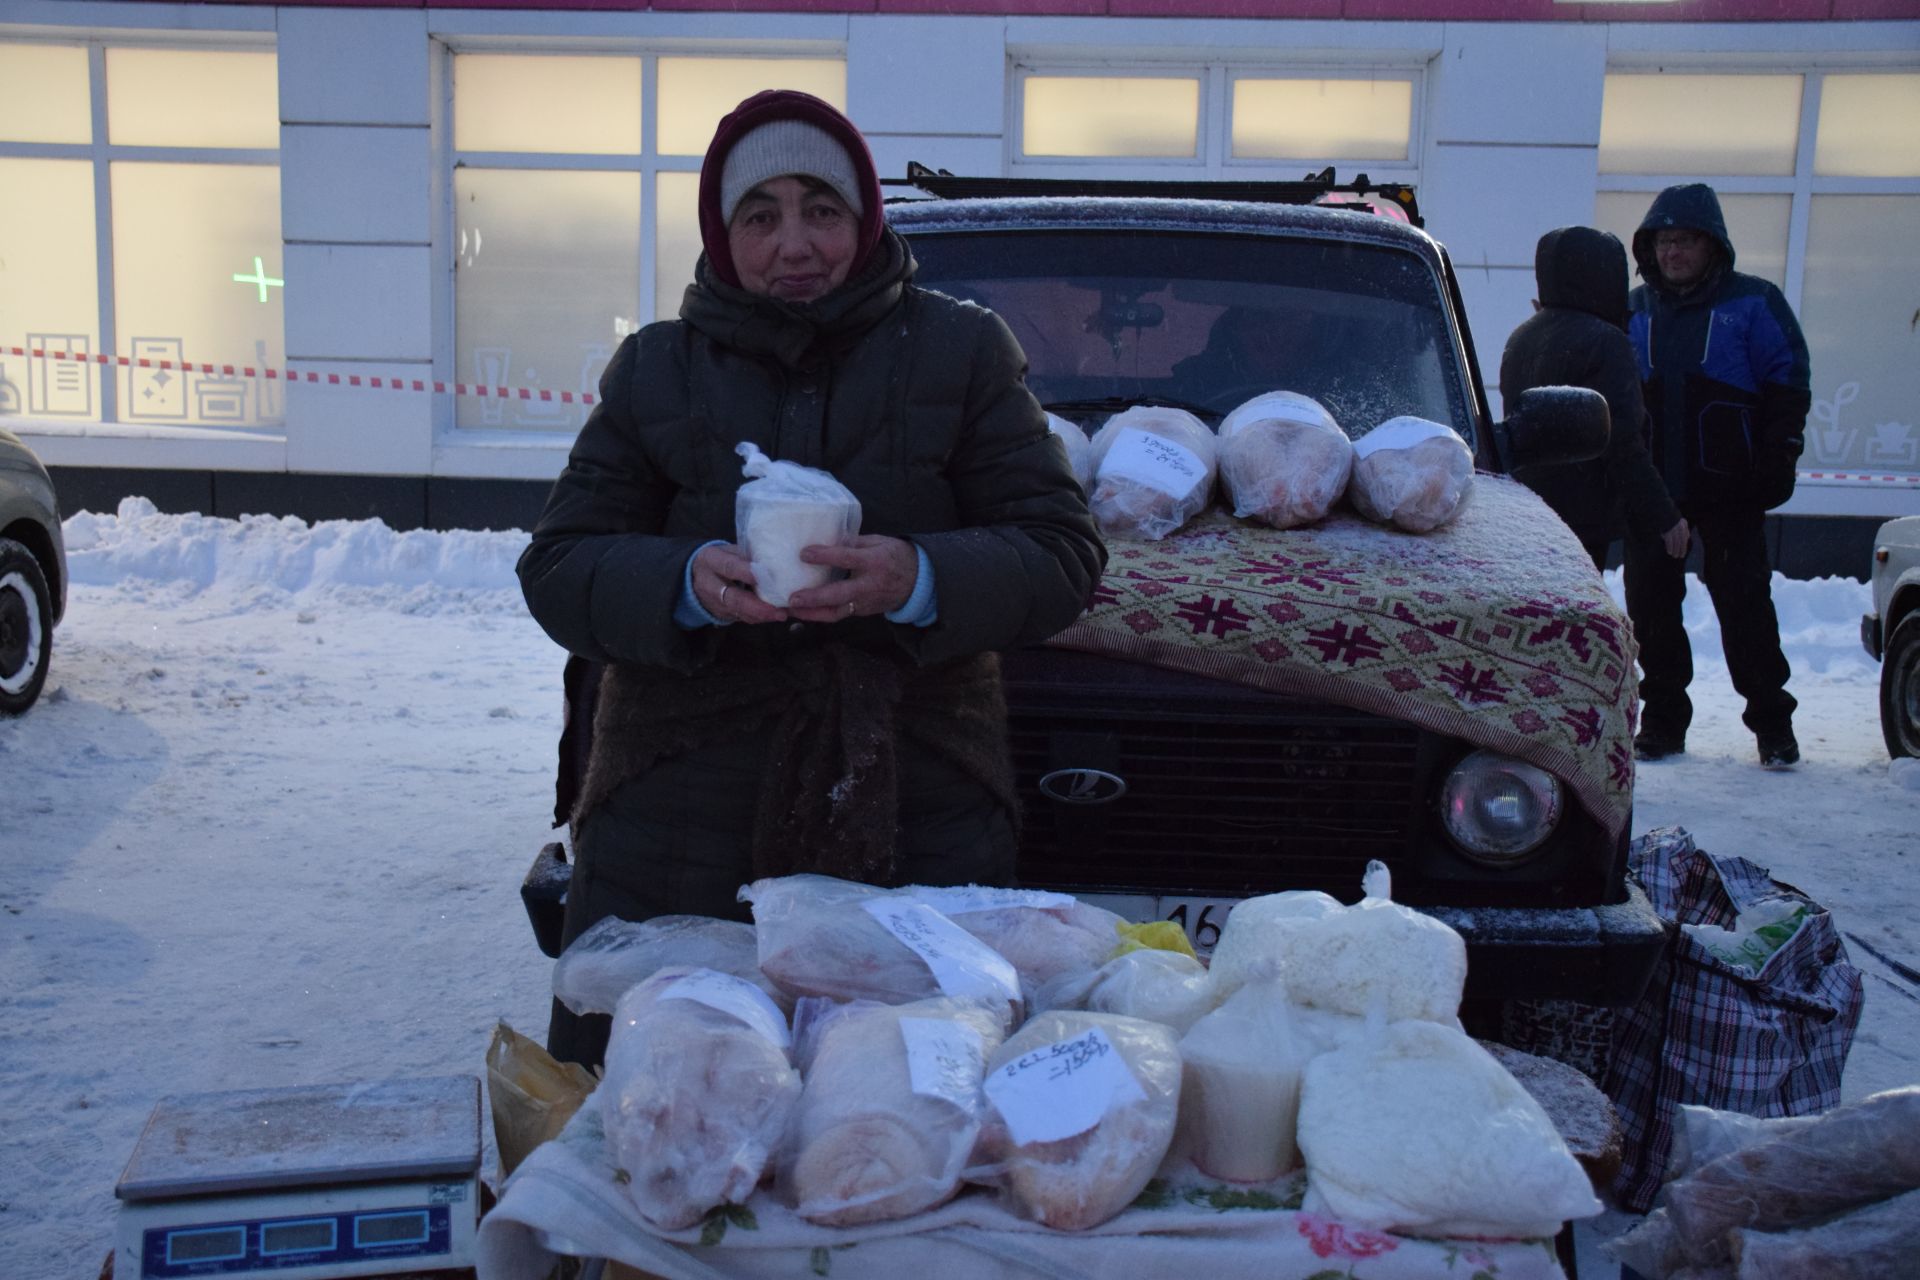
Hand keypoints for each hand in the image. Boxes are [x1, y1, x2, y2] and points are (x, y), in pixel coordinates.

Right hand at [692, 543, 786, 625]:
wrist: (695, 577)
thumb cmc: (720, 558)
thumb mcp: (729, 550)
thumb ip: (748, 555)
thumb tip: (778, 559)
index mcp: (711, 561)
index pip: (728, 567)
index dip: (743, 571)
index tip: (760, 575)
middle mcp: (710, 585)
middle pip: (733, 598)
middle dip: (757, 607)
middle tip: (779, 611)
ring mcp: (716, 603)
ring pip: (740, 612)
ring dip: (764, 616)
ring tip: (786, 614)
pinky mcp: (724, 615)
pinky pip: (744, 618)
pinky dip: (763, 618)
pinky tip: (782, 615)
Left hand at [785, 535, 918, 624]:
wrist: (918, 582)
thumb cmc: (896, 556)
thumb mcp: (879, 542)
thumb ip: (854, 542)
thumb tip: (828, 538)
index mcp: (874, 561)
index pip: (847, 558)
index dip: (825, 556)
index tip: (804, 553)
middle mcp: (869, 585)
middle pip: (839, 594)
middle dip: (815, 598)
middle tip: (793, 598)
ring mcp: (866, 602)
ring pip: (837, 612)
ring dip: (813, 613)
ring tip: (792, 610)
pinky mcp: (863, 612)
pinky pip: (840, 614)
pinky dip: (821, 614)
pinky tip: (805, 611)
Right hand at [1662, 518, 1690, 559]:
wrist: (1664, 511)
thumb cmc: (1670, 517)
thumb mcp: (1679, 521)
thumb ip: (1683, 529)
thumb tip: (1688, 537)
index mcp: (1684, 525)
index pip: (1685, 537)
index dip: (1684, 545)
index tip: (1683, 552)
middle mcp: (1680, 528)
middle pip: (1682, 541)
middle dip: (1682, 549)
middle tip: (1680, 556)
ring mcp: (1674, 530)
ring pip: (1676, 543)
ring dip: (1675, 550)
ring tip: (1674, 555)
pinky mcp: (1667, 532)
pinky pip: (1669, 542)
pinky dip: (1670, 547)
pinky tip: (1669, 552)